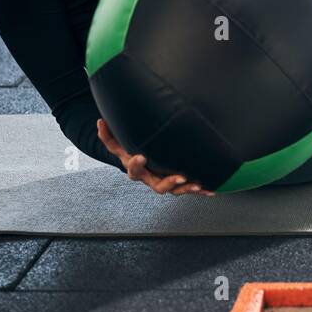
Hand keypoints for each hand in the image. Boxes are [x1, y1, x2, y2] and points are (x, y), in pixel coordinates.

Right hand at [96, 119, 213, 195]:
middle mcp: (150, 177)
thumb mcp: (118, 143)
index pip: (133, 168)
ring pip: (175, 189)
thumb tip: (100, 121)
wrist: (140, 161)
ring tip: (196, 184)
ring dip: (186, 188)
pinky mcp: (176, 183)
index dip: (136, 164)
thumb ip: (108, 135)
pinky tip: (211, 190)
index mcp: (136, 168)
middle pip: (158, 185)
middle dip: (168, 182)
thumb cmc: (130, 149)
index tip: (140, 157)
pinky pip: (188, 188)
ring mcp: (164, 181)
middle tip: (178, 177)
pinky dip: (200, 190)